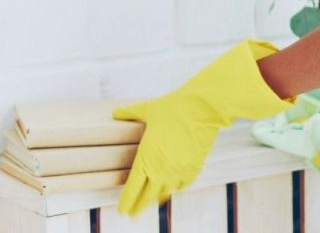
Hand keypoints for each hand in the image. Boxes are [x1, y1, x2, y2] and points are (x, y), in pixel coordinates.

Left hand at [112, 39, 295, 216]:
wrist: (204, 107)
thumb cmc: (174, 106)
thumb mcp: (149, 109)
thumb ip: (130, 113)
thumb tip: (115, 112)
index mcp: (146, 158)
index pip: (132, 189)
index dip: (126, 202)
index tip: (122, 210)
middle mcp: (161, 170)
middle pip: (146, 198)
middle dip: (138, 207)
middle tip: (133, 213)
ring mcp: (178, 171)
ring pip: (164, 194)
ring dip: (157, 198)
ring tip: (152, 199)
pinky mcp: (194, 168)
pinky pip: (182, 185)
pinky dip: (175, 188)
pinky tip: (173, 186)